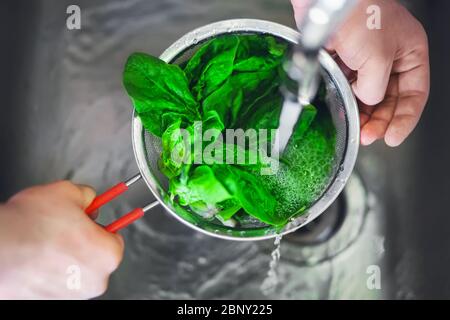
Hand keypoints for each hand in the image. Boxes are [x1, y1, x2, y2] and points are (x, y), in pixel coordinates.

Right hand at [0, 181, 123, 298]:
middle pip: (96, 256)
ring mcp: (71, 295)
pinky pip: (55, 281)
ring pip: (75, 270)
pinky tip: (35, 256)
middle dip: (82, 241)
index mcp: (108, 255)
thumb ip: (87, 195)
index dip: (98, 225)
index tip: (90, 220)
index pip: (115, 237)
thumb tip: (89, 198)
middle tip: (64, 227)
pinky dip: (47, 270)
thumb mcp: (68, 192)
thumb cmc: (30, 226)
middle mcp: (94, 281)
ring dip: (64, 256)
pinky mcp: (49, 301)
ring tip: (44, 241)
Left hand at [292, 0, 429, 145]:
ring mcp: (365, 58)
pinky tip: (342, 110)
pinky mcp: (343, 58)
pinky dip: (346, 100)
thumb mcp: (377, 58)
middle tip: (369, 136)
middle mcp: (389, 56)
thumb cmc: (358, 15)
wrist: (324, 0)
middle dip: (380, 120)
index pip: (415, 93)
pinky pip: (347, 86)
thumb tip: (368, 100)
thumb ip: (375, 88)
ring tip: (356, 129)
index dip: (405, 118)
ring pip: (367, 95)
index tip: (392, 137)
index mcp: (410, 52)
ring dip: (362, 113)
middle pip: (390, 98)